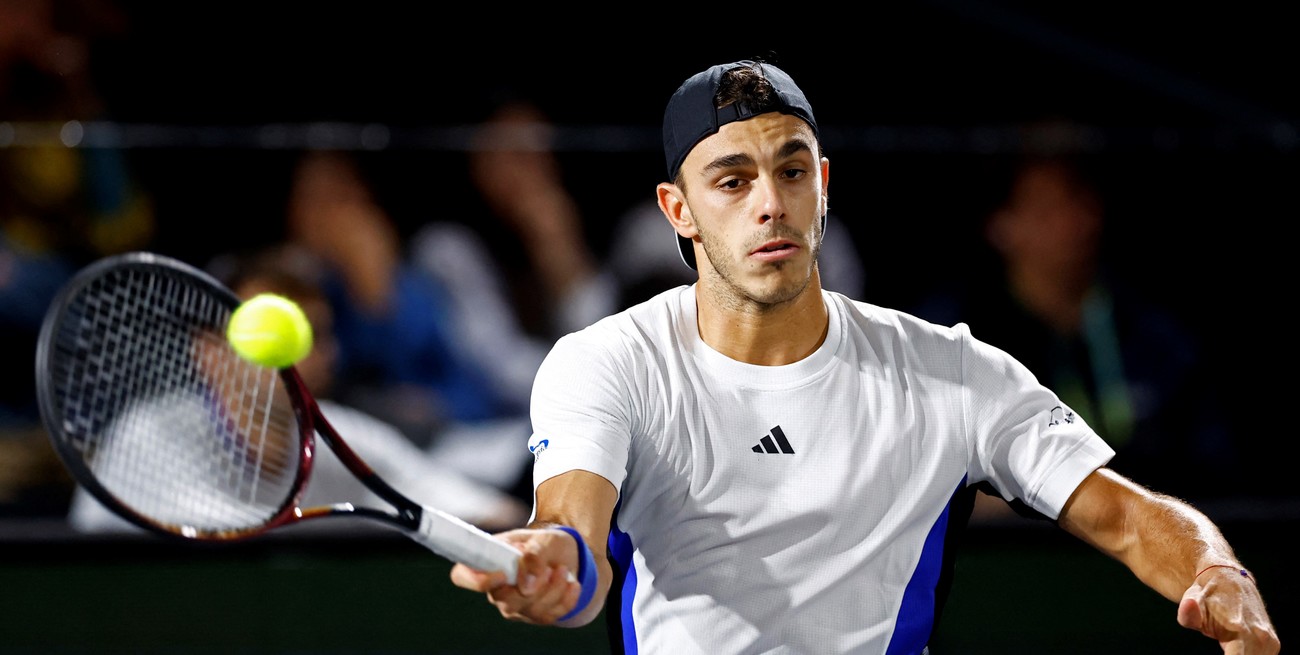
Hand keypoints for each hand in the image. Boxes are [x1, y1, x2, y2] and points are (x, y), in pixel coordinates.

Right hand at [449, 528, 582, 624]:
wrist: (565, 554)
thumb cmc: (545, 542)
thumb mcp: (542, 538)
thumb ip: (533, 554)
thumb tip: (526, 585)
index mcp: (488, 561)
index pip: (462, 576)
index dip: (476, 580)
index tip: (502, 573)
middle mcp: (496, 588)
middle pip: (504, 599)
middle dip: (534, 585)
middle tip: (549, 567)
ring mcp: (514, 606)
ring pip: (530, 608)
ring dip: (553, 589)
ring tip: (562, 569)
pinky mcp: (533, 616)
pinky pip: (548, 616)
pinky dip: (565, 599)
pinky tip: (571, 584)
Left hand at [1177, 569, 1279, 653]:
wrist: (1228, 579)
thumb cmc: (1206, 595)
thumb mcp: (1192, 601)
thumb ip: (1188, 613)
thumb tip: (1188, 606)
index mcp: (1242, 631)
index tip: (1223, 652)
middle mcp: (1260, 637)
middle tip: (1221, 647)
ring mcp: (1269, 641)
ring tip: (1225, 648)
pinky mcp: (1272, 644)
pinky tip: (1234, 651)